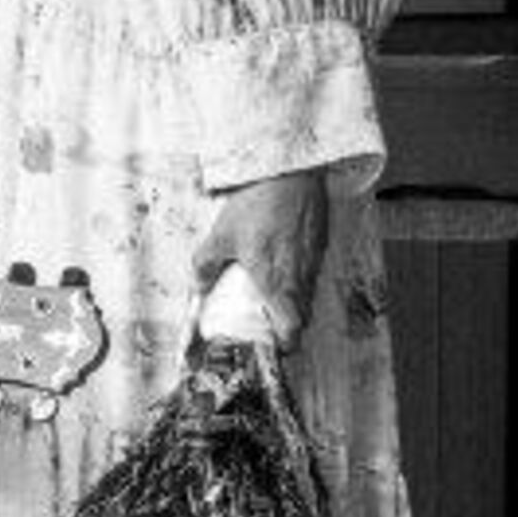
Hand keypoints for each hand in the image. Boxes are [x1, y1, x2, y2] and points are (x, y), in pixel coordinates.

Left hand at [192, 170, 328, 346]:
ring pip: (309, 293)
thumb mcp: (221, 235)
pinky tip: (285, 262)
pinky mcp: (320, 242)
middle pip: (303, 315)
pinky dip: (301, 275)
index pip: (293, 328)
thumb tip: (197, 286)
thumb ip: (206, 265)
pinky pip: (313, 269)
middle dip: (289, 324)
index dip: (286, 343)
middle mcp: (299, 275)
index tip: (275, 346)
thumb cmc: (258, 202)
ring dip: (295, 300)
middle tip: (272, 323)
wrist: (289, 170)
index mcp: (276, 280)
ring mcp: (313, 258)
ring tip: (276, 294)